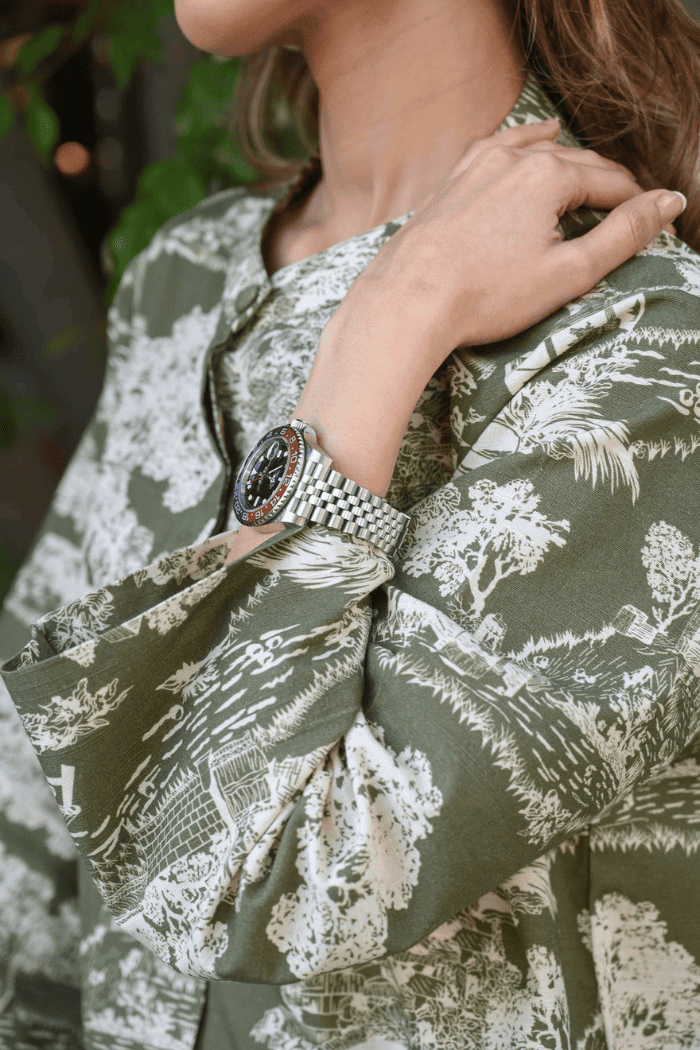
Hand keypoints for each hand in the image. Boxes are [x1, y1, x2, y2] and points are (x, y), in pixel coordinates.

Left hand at [346, 117, 684, 352]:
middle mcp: (513, 159)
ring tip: (591, 166)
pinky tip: (533, 137)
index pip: (609, 184)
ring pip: (537, 150)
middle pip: (576, 164)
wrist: (408, 302)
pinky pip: (498, 148)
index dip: (635, 205)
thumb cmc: (485, 295)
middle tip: (626, 206)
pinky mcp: (451, 182)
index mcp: (548, 176)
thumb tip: (667, 203)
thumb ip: (623, 236)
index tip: (651, 223)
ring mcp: (476, 166)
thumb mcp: (568, 272)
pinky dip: (524, 141)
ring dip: (568, 158)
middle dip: (605, 184)